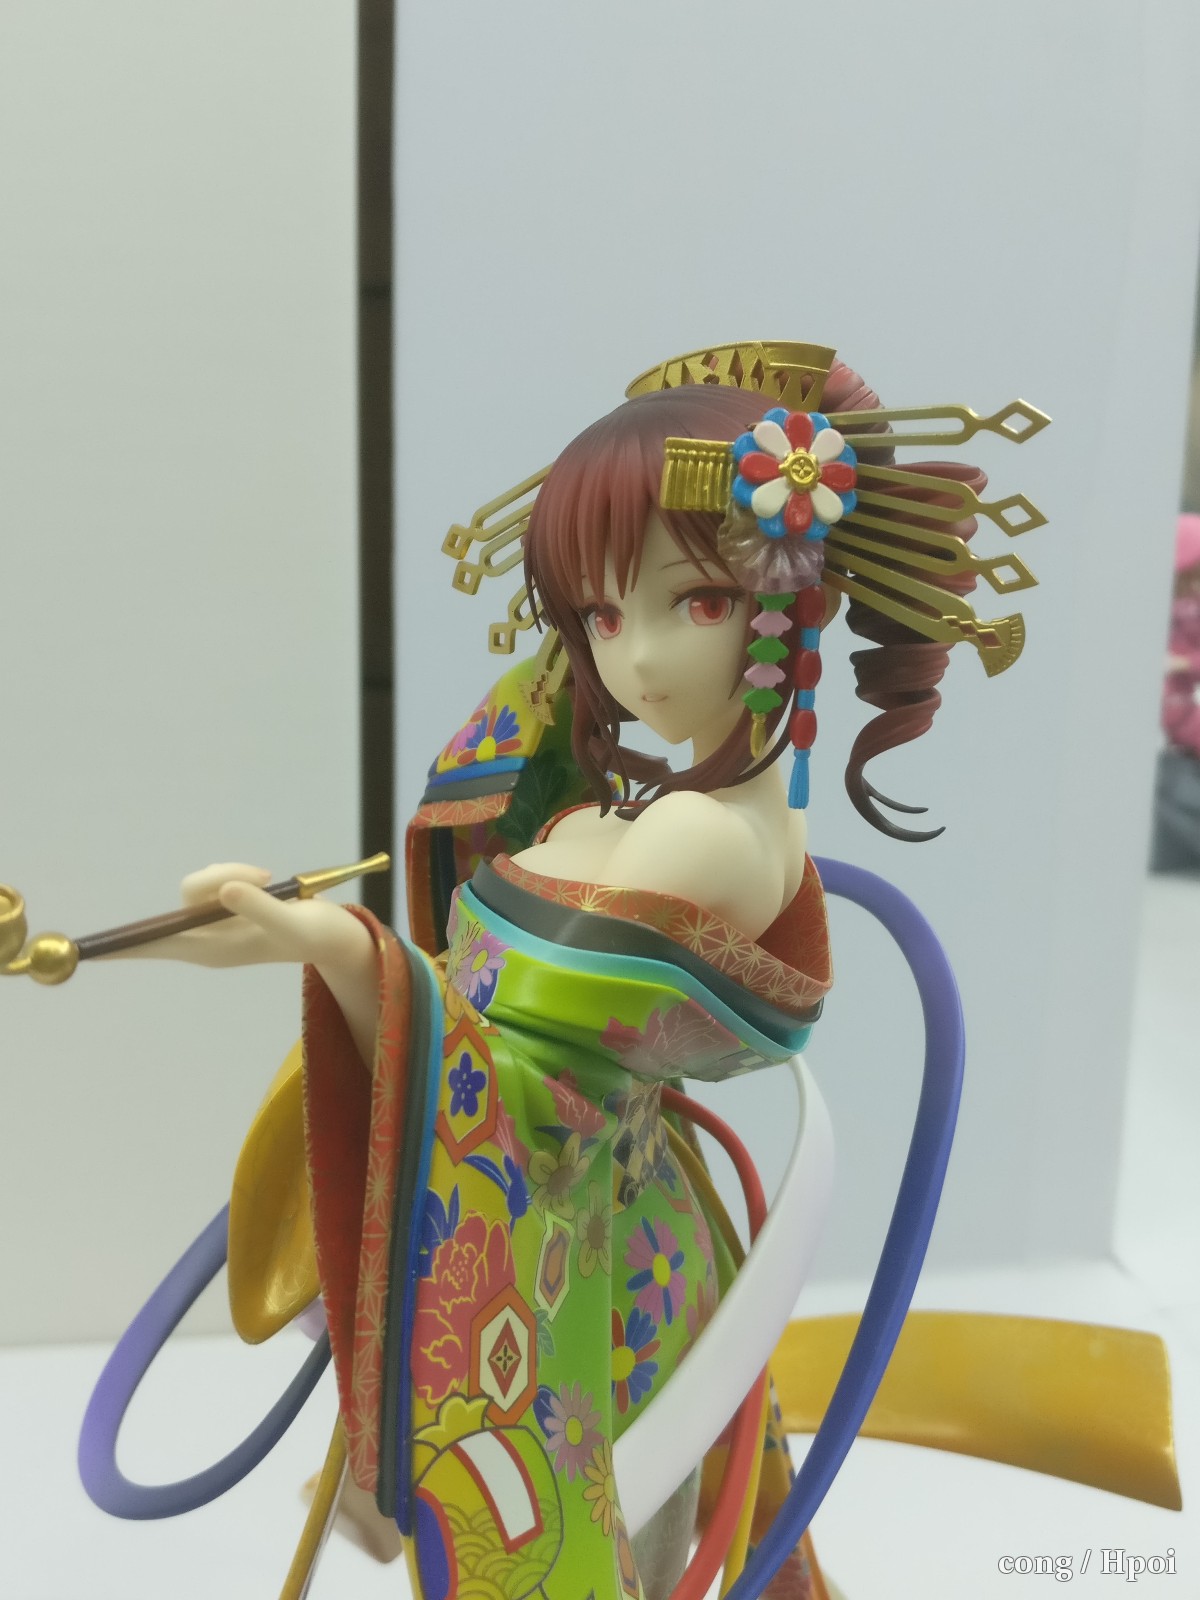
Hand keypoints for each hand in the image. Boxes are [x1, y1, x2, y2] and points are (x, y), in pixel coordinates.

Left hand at [121, 862, 380, 1068]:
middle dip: (217, 878)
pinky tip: (265, 882)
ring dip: (232, 872)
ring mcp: (216, 923)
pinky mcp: (228, 907)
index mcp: (212, 950)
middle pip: (183, 899)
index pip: (155, 945)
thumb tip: (223, 890)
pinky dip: (237, 872)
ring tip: (269, 880)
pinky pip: (215, 879)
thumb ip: (259, 908)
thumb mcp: (294, 921)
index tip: (91, 948)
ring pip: (201, 883)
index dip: (123, 945)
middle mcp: (206, 939)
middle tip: (261, 877)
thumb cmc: (317, 935)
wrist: (336, 937)